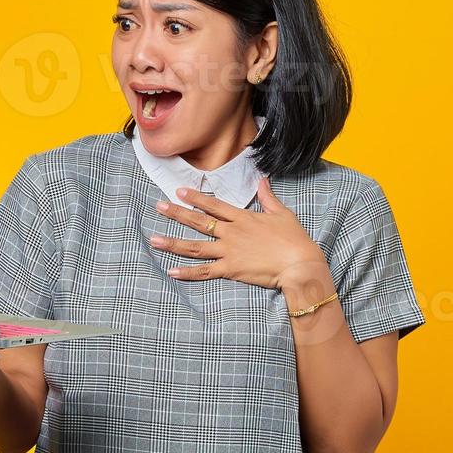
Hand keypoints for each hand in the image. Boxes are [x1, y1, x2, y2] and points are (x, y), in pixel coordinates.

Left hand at [148, 176, 327, 289]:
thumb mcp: (282, 213)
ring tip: (153, 240)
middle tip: (159, 206)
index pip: (214, 205)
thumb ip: (268, 197)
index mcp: (243, 218)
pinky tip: (171, 271)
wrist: (299, 263)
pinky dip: (187, 273)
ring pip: (195, 246)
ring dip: (173, 243)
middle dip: (177, 213)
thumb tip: (263, 180)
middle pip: (199, 221)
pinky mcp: (230, 270)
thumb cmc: (294, 239)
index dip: (196, 197)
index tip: (179, 190)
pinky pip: (205, 271)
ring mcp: (228, 251)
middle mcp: (231, 232)